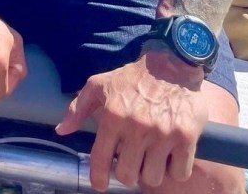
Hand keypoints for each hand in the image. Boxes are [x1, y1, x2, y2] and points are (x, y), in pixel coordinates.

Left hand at [55, 51, 207, 190]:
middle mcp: (136, 126)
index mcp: (112, 115)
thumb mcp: (99, 85)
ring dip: (150, 172)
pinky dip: (174, 169)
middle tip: (130, 162)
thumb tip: (61, 130)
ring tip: (149, 156)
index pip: (101, 158)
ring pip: (153, 178)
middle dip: (127, 173)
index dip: (99, 177)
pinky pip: (178, 172)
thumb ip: (78, 108)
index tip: (100, 184)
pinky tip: (169, 155)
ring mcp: (162, 133)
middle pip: (128, 175)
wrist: (172, 65)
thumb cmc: (132, 78)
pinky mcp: (186, 137)